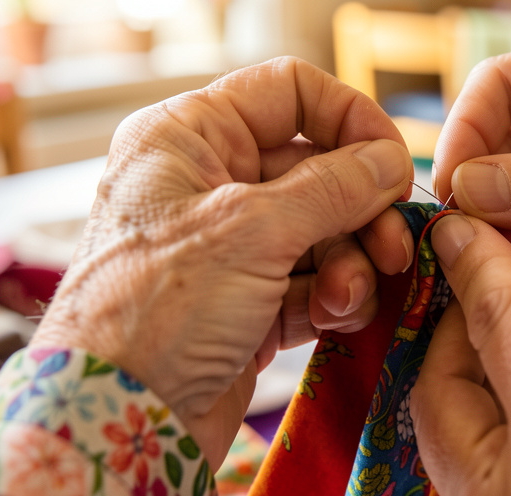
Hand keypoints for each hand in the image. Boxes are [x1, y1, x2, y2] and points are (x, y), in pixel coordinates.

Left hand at [31, 58, 413, 465]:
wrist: (117, 418)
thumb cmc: (156, 309)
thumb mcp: (251, 231)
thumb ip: (333, 187)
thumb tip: (391, 158)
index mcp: (188, 135)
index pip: (288, 91)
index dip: (349, 117)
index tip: (393, 160)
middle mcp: (207, 180)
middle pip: (317, 167)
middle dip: (361, 209)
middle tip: (393, 245)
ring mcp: (228, 244)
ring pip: (322, 228)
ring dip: (350, 262)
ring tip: (347, 297)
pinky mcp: (246, 300)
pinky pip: (313, 279)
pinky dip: (333, 297)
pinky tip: (333, 318)